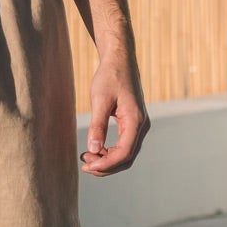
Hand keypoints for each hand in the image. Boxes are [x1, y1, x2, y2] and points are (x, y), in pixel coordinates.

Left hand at [80, 53, 149, 176]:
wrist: (119, 60)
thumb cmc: (110, 76)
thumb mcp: (100, 100)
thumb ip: (98, 125)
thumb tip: (93, 150)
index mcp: (135, 121)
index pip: (125, 153)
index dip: (106, 164)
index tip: (87, 166)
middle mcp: (141, 126)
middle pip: (127, 158)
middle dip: (106, 165)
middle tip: (85, 165)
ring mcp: (138, 125)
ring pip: (126, 153)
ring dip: (108, 160)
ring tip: (87, 157)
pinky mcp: (132, 122)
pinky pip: (124, 144)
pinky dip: (110, 151)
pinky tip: (95, 149)